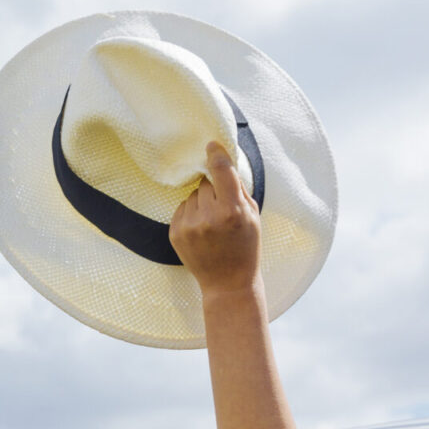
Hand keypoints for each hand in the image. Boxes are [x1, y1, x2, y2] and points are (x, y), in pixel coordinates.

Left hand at [170, 141, 261, 300]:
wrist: (227, 283)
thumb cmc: (245, 247)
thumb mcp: (253, 216)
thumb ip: (239, 189)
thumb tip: (224, 163)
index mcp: (232, 210)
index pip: (220, 171)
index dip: (216, 154)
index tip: (211, 145)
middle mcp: (208, 217)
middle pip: (206, 183)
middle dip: (214, 189)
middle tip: (222, 207)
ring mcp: (189, 226)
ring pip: (193, 195)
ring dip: (201, 202)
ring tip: (212, 222)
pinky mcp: (175, 234)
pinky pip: (182, 208)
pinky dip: (191, 213)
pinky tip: (202, 229)